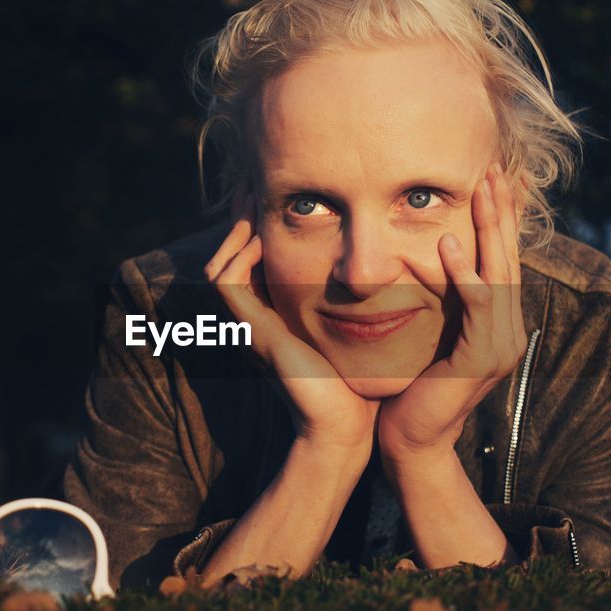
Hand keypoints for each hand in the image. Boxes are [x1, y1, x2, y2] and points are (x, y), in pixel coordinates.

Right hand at [205, 194, 379, 451]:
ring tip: (260, 199)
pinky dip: (241, 254)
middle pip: (229, 253)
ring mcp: (251, 323)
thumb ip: (360, 301)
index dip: (259, 223)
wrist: (345, 425)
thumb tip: (388, 269)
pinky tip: (266, 237)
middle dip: (244, 218)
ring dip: (238, 228)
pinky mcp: (254, 330)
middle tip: (262, 185)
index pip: (252, 256)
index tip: (281, 193)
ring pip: (221, 261)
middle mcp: (257, 315)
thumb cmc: (357, 383)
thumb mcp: (357, 328)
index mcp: (275, 311)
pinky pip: (228, 280)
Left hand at [378, 164, 526, 464]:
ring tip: (480, 189)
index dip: (501, 219)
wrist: (411, 442)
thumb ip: (442, 301)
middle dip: (501, 211)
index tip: (493, 177)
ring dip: (488, 229)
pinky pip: (476, 306)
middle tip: (494, 167)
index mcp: (500, 324)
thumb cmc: (410, 388)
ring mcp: (502, 347)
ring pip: (499, 274)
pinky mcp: (482, 359)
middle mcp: (510, 332)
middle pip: (509, 258)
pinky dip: (463, 273)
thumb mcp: (431, 333)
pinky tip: (447, 243)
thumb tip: (432, 257)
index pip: (504, 261)